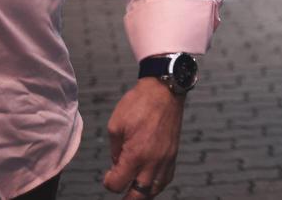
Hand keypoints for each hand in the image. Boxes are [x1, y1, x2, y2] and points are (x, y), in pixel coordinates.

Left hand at [103, 79, 185, 197]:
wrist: (164, 91)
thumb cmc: (138, 104)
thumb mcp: (115, 126)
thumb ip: (114, 150)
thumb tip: (117, 164)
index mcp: (135, 155)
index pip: (118, 185)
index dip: (109, 182)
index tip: (108, 175)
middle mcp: (153, 161)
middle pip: (138, 195)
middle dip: (126, 197)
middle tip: (119, 189)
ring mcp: (166, 159)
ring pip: (155, 190)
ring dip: (142, 193)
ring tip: (133, 189)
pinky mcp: (173, 154)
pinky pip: (166, 178)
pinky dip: (156, 184)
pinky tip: (149, 181)